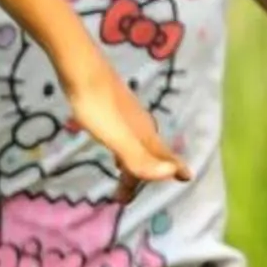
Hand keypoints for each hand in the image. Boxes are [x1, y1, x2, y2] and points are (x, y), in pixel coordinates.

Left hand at [62, 62, 187, 199]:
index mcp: (145, 135)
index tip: (186, 179)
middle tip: (128, 197)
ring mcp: (126, 115)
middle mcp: (141, 125)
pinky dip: (122, 146)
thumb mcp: (117, 138)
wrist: (81, 69)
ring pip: (137, 143)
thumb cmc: (97, 106)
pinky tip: (112, 143)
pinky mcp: (111, 107)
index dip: (173, 169)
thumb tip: (170, 175)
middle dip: (145, 174)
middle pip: (150, 154)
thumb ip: (139, 157)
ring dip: (133, 161)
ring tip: (122, 175)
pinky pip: (123, 133)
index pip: (165, 157)